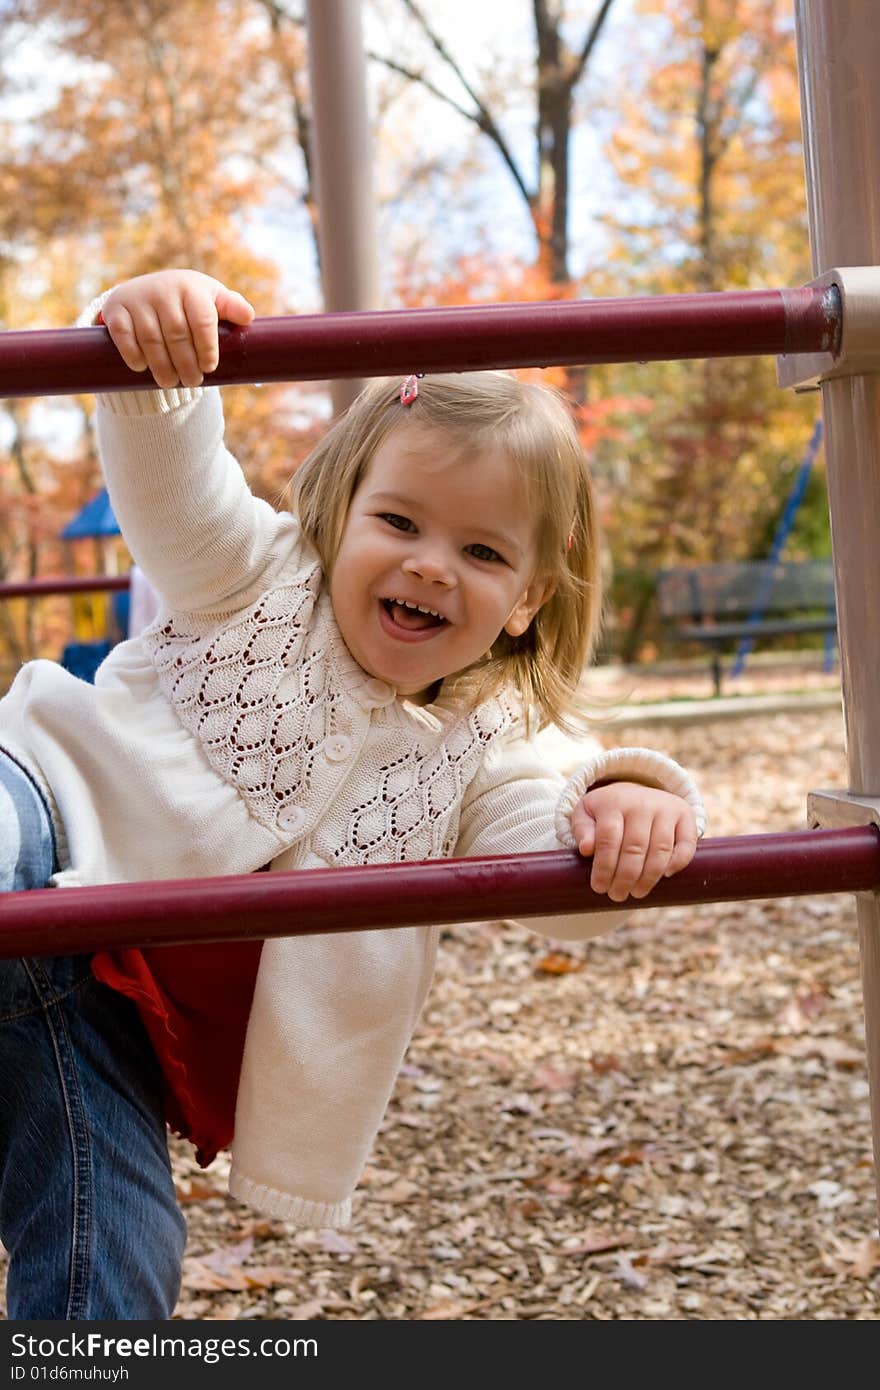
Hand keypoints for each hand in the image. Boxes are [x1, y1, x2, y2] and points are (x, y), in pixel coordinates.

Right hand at [100, 269, 255, 389]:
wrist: (148, 291)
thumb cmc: (189, 302)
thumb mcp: (212, 300)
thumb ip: (231, 307)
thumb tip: (248, 318)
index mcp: (191, 287)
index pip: (202, 320)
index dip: (207, 347)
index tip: (209, 368)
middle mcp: (163, 289)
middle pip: (177, 334)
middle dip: (186, 363)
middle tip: (192, 382)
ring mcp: (138, 298)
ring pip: (151, 338)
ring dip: (161, 365)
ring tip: (170, 383)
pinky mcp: (116, 309)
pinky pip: (123, 335)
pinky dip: (132, 354)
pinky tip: (141, 367)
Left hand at [570, 781, 697, 901]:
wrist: (636, 791)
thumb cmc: (607, 811)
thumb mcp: (586, 814)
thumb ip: (582, 830)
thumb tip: (586, 848)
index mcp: (613, 802)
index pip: (609, 838)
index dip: (604, 867)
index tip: (599, 887)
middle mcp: (642, 803)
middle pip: (635, 847)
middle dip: (625, 877)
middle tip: (617, 896)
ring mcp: (666, 808)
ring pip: (660, 849)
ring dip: (649, 877)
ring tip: (636, 893)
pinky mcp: (685, 814)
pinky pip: (687, 843)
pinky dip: (679, 861)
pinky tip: (665, 875)